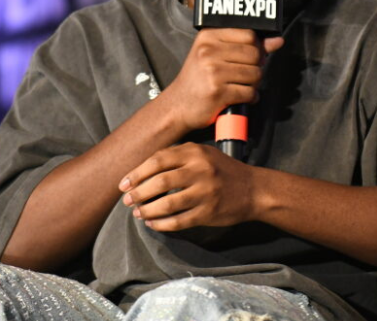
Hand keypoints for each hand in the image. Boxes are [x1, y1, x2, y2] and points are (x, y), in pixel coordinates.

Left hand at [119, 143, 258, 231]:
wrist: (253, 189)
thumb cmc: (222, 170)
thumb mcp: (203, 153)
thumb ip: (177, 156)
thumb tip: (143, 169)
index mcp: (195, 153)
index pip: (158, 161)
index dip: (137, 173)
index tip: (123, 184)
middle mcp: (200, 171)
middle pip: (160, 182)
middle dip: (138, 193)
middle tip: (127, 201)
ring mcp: (206, 193)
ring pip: (168, 204)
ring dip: (148, 210)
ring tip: (138, 213)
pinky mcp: (209, 212)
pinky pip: (179, 221)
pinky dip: (162, 224)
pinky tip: (153, 223)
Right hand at [158, 28, 283, 131]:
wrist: (177, 106)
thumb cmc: (199, 79)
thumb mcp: (216, 55)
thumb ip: (247, 46)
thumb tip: (277, 40)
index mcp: (208, 37)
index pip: (248, 34)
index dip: (256, 47)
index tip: (249, 57)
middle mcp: (208, 51)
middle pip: (254, 54)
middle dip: (256, 67)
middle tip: (245, 75)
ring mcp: (212, 72)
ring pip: (255, 74)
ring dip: (253, 84)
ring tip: (240, 86)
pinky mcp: (217, 92)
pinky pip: (249, 92)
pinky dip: (250, 98)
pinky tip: (239, 97)